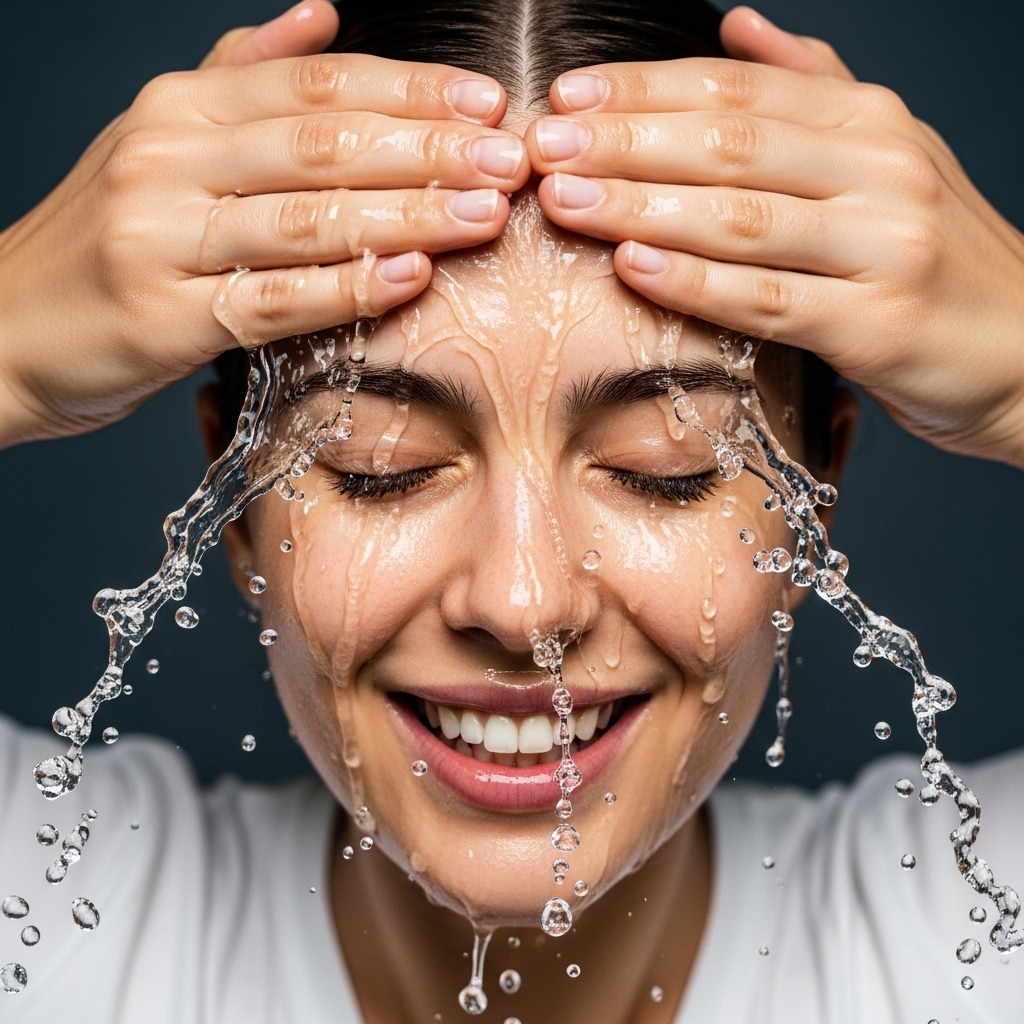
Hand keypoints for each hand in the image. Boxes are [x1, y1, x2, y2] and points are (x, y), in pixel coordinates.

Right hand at [0, 0, 527, 447]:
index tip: (489, 103)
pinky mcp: (163, 317)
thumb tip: (318, 15)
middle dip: (430, 149)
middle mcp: (169, 158)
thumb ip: (238, 74)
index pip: (318, 85)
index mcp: (181, 107)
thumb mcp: (158, 139)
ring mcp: (160, 236)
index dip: (412, 90)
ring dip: (408, 213)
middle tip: (511, 158)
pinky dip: (347, 287)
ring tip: (485, 212)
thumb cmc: (101, 241)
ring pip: (307, 217)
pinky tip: (411, 276)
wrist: (4, 327)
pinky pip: (274, 301)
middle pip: (324, 142)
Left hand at [526, 6, 1023, 467]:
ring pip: (742, 215)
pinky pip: (769, 299)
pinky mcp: (878, 322)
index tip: (569, 97)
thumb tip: (738, 21)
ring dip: (641, 204)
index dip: (646, 88)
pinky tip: (634, 268)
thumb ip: (814, 86)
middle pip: (729, 142)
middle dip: (626, 141)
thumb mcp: (888, 155)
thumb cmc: (935, 259)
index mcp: (870, 121)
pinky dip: (697, 282)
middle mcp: (880, 168)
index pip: (738, 87)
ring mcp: (884, 243)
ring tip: (565, 199)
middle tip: (543, 146)